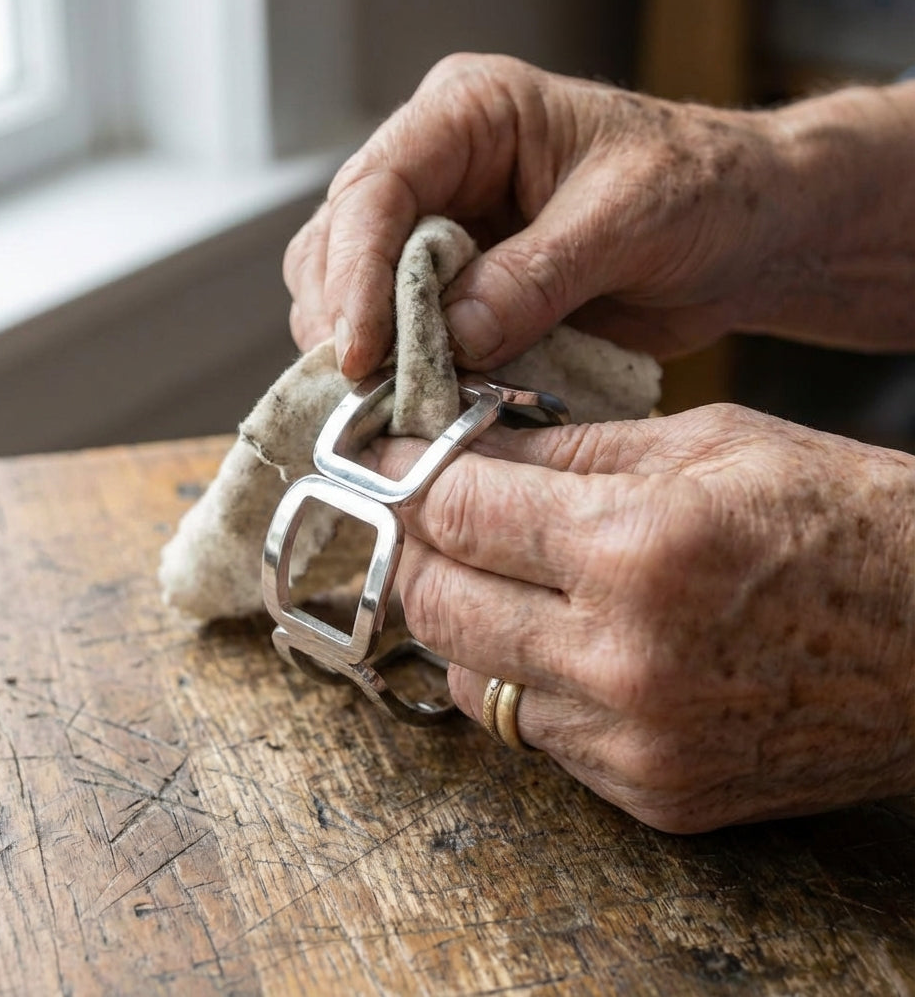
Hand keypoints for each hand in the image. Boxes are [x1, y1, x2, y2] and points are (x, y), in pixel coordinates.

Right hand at [285, 54, 914, 375]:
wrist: (744, 234)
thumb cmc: (703, 190)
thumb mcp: (628, 219)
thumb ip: (536, 276)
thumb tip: (454, 337)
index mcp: (471, 114)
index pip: (377, 189)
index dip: (356, 274)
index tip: (360, 353)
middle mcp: (439, 169)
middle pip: (339, 244)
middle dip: (347, 323)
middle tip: (369, 395)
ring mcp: (442, 234)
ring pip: (353, 295)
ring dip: (369, 356)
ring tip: (397, 406)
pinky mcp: (457, 293)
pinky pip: (402, 336)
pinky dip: (406, 376)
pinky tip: (424, 405)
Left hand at [368, 406, 914, 831]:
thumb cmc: (844, 520)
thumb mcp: (710, 444)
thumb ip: (570, 447)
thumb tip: (469, 445)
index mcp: (640, 546)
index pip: (455, 513)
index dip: (408, 476)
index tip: (394, 458)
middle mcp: (625, 658)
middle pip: (438, 604)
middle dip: (417, 549)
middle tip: (431, 515)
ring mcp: (637, 741)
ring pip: (471, 679)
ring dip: (465, 620)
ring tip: (501, 575)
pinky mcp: (654, 793)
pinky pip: (534, 734)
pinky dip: (525, 680)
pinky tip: (562, 638)